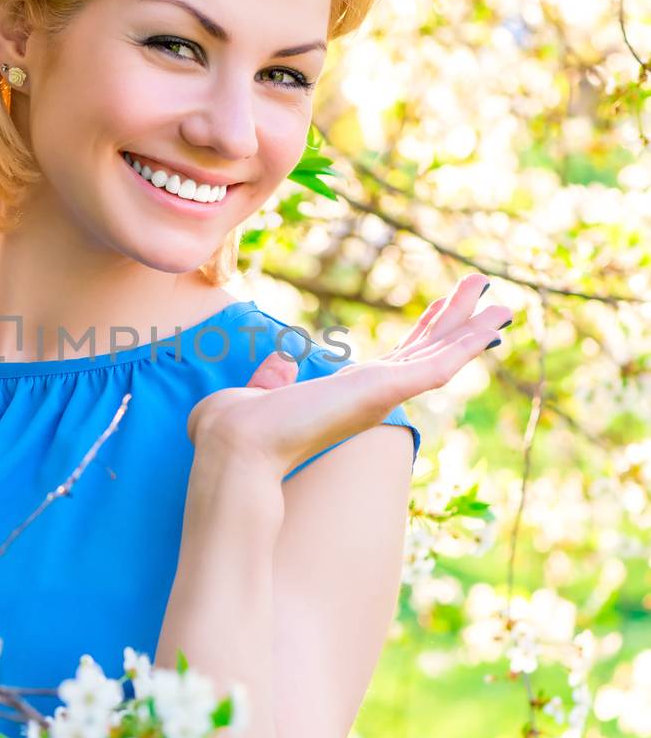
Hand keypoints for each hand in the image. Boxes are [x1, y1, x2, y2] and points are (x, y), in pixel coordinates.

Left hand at [186, 271, 512, 480]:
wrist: (235, 446)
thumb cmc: (238, 428)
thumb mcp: (260, 391)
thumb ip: (275, 376)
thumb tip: (282, 360)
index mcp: (347, 393)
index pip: (396, 359)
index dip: (423, 333)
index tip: (443, 311)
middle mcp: (371, 395)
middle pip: (426, 350)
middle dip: (455, 320)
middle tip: (482, 291)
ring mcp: (383, 394)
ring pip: (441, 356)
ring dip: (472, 327)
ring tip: (502, 301)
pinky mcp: (386, 391)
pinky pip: (439, 363)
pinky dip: (468, 341)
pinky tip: (493, 320)